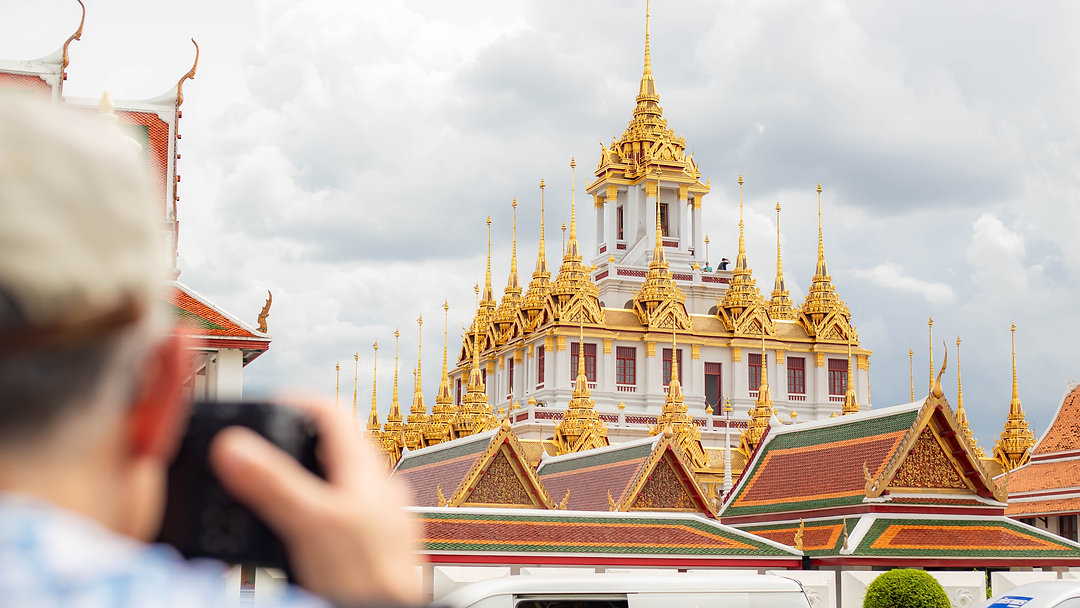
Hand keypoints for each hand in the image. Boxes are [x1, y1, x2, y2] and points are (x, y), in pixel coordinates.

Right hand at [209, 398, 421, 605]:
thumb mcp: (310, 523)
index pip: (332, 410)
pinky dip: (308, 511)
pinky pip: (336, 512)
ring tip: (265, 489)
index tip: (263, 406)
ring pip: (332, 480)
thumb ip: (273, 483)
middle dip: (291, 443)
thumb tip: (235, 447)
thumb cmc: (368, 578)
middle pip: (331, 444)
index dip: (295, 401)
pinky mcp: (369, 545)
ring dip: (298, 478)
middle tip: (257, 450)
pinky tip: (292, 531)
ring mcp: (376, 516)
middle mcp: (377, 487)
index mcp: (366, 469)